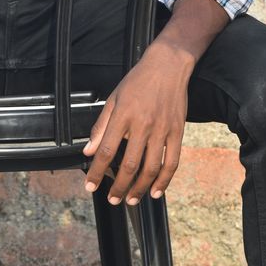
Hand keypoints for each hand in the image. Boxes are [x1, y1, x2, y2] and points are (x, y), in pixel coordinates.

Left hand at [81, 42, 191, 204]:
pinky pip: (171, 162)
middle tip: (113, 199)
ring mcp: (162, 130)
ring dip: (139, 188)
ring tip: (131, 200)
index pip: (106, 151)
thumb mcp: (113, 99)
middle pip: (129, 165)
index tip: (91, 185)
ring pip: (150, 168)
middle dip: (118, 187)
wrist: (168, 66)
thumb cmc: (138, 81)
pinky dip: (164, 181)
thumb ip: (100, 127)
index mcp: (123, 116)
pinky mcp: (177, 132)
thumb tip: (88, 150)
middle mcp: (143, 125)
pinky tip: (155, 192)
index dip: (97, 172)